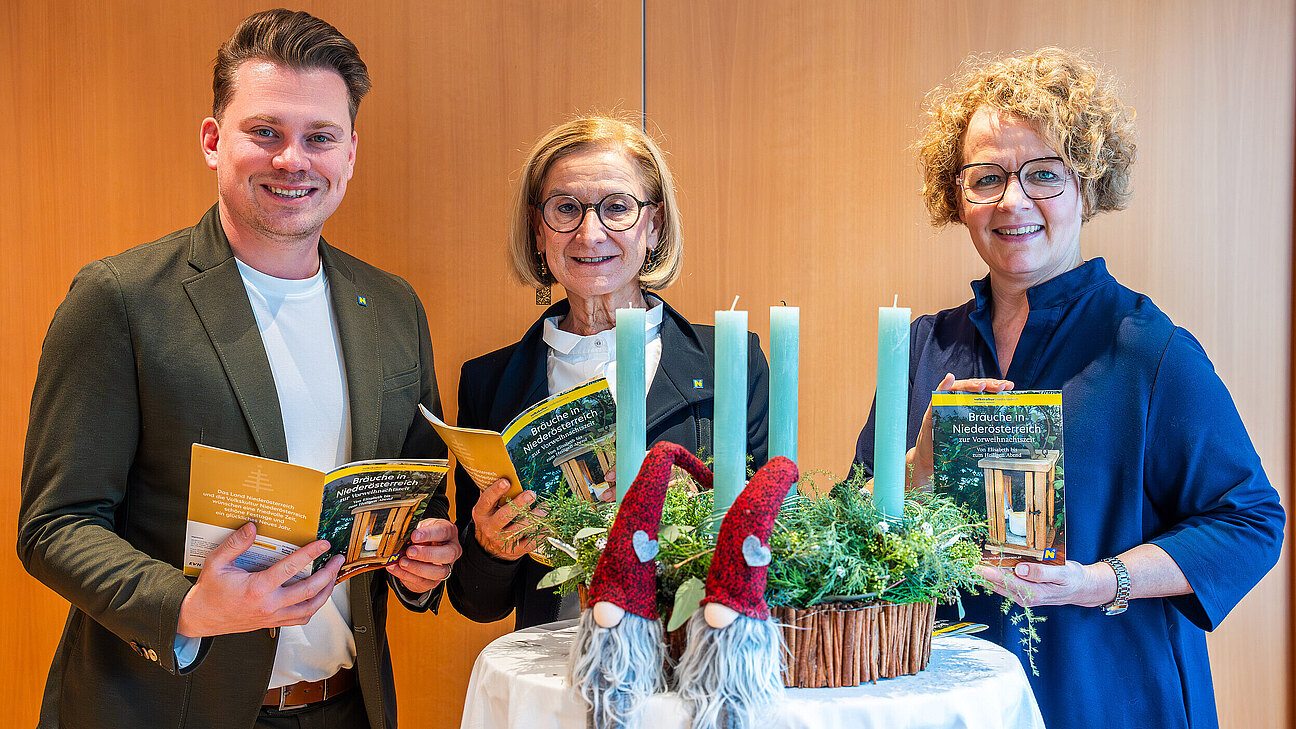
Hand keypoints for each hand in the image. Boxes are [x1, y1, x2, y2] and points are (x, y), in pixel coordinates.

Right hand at [177, 522, 342, 637]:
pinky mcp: (272, 623)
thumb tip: (252, 527)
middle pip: (309, 591)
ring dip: (326, 593)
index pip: (291, 568)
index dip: (310, 554)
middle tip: (337, 560)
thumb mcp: (216, 563)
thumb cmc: (208, 592)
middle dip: (328, 574)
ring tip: (333, 578)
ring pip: (309, 608)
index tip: (323, 544)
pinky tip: (317, 596)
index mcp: (257, 588)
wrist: (200, 619)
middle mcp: (268, 604)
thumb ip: (235, 544)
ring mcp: (272, 616)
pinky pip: (300, 619)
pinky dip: (313, 608)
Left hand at [387, 518, 461, 592]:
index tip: (414, 536)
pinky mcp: (434, 581)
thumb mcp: (419, 528)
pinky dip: (406, 575)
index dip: (429, 534)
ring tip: (402, 562)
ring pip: (438, 572)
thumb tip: (402, 536)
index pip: (443, 532)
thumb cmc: (422, 537)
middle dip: (427, 554)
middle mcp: (452, 550)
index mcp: (449, 533)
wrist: (420, 550)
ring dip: (417, 568)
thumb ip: (413, 530)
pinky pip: (423, 582)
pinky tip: (396, 568)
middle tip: (410, 552)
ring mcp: (445, 567)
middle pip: (448, 555)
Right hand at [472, 478, 542, 559]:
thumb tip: (504, 473)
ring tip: (545, 508)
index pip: (487, 500)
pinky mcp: (514, 550)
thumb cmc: (490, 522)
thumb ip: (493, 494)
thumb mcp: (486, 509)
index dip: (496, 491)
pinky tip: (548, 526)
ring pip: (520, 529)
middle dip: (519, 504)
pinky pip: (530, 542)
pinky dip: (541, 534)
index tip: (507, 482)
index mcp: (482, 513)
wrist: (488, 549)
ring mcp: (502, 540)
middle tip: (531, 494)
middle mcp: (490, 527)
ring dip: (534, 517)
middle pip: (505, 515)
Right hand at [908, 373, 1013, 488]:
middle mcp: (956, 401)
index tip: (1009, 387)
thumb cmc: (952, 446)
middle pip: (973, 388)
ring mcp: (944, 404)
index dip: (995, 387)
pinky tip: (950, 379)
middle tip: (1001, 387)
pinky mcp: (931, 410)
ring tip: (980, 385)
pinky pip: (938, 396)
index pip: (983, 392)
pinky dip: (944, 386)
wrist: (931, 457)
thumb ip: (984, 427)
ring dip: (969, 384)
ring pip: (958, 388)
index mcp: (968, 405)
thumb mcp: (972, 436)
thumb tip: (1008, 427)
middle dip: (988, 385)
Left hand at [975, 560, 1115, 607]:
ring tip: (964, 563)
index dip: (986, 573)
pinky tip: (981, 567)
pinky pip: (1002, 583)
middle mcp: (1024, 596)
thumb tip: (1021, 569)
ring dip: (980, 575)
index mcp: (1033, 593)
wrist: (1081, 588)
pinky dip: (990, 575)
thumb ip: (1041, 573)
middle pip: (995, 584)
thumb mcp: (1062, 574)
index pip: (1004, 581)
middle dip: (978, 574)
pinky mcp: (1021, 591)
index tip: (972, 567)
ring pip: (996, 585)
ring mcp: (1021, 595)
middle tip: (960, 562)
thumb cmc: (1073, 579)